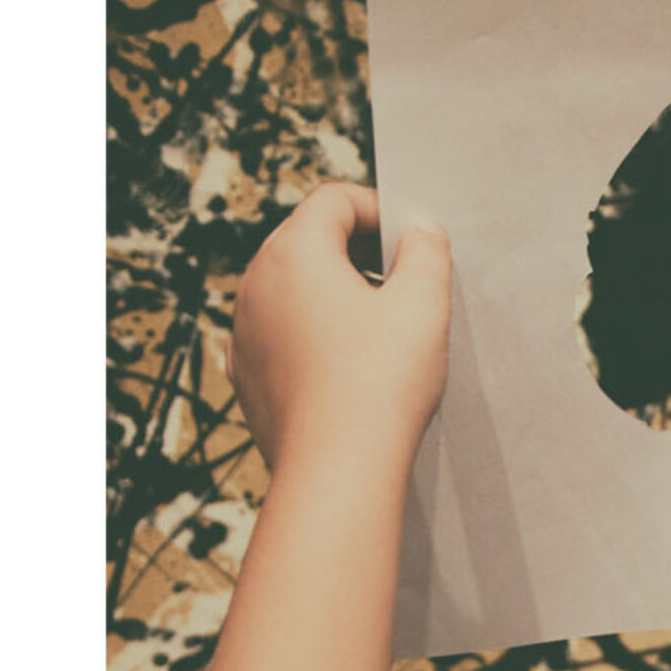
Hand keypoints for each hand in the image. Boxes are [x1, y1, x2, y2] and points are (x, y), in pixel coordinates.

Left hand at [231, 183, 450, 476]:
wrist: (336, 471)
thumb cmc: (379, 386)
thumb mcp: (423, 304)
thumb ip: (427, 250)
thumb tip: (421, 229)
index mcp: (293, 252)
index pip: (334, 200)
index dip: (379, 210)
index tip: (409, 244)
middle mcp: (255, 284)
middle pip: (307, 239)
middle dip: (356, 250)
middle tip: (401, 284)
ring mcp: (243, 330)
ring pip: (291, 288)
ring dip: (333, 293)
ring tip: (377, 328)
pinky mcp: (244, 373)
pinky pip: (279, 333)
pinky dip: (310, 334)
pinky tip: (345, 365)